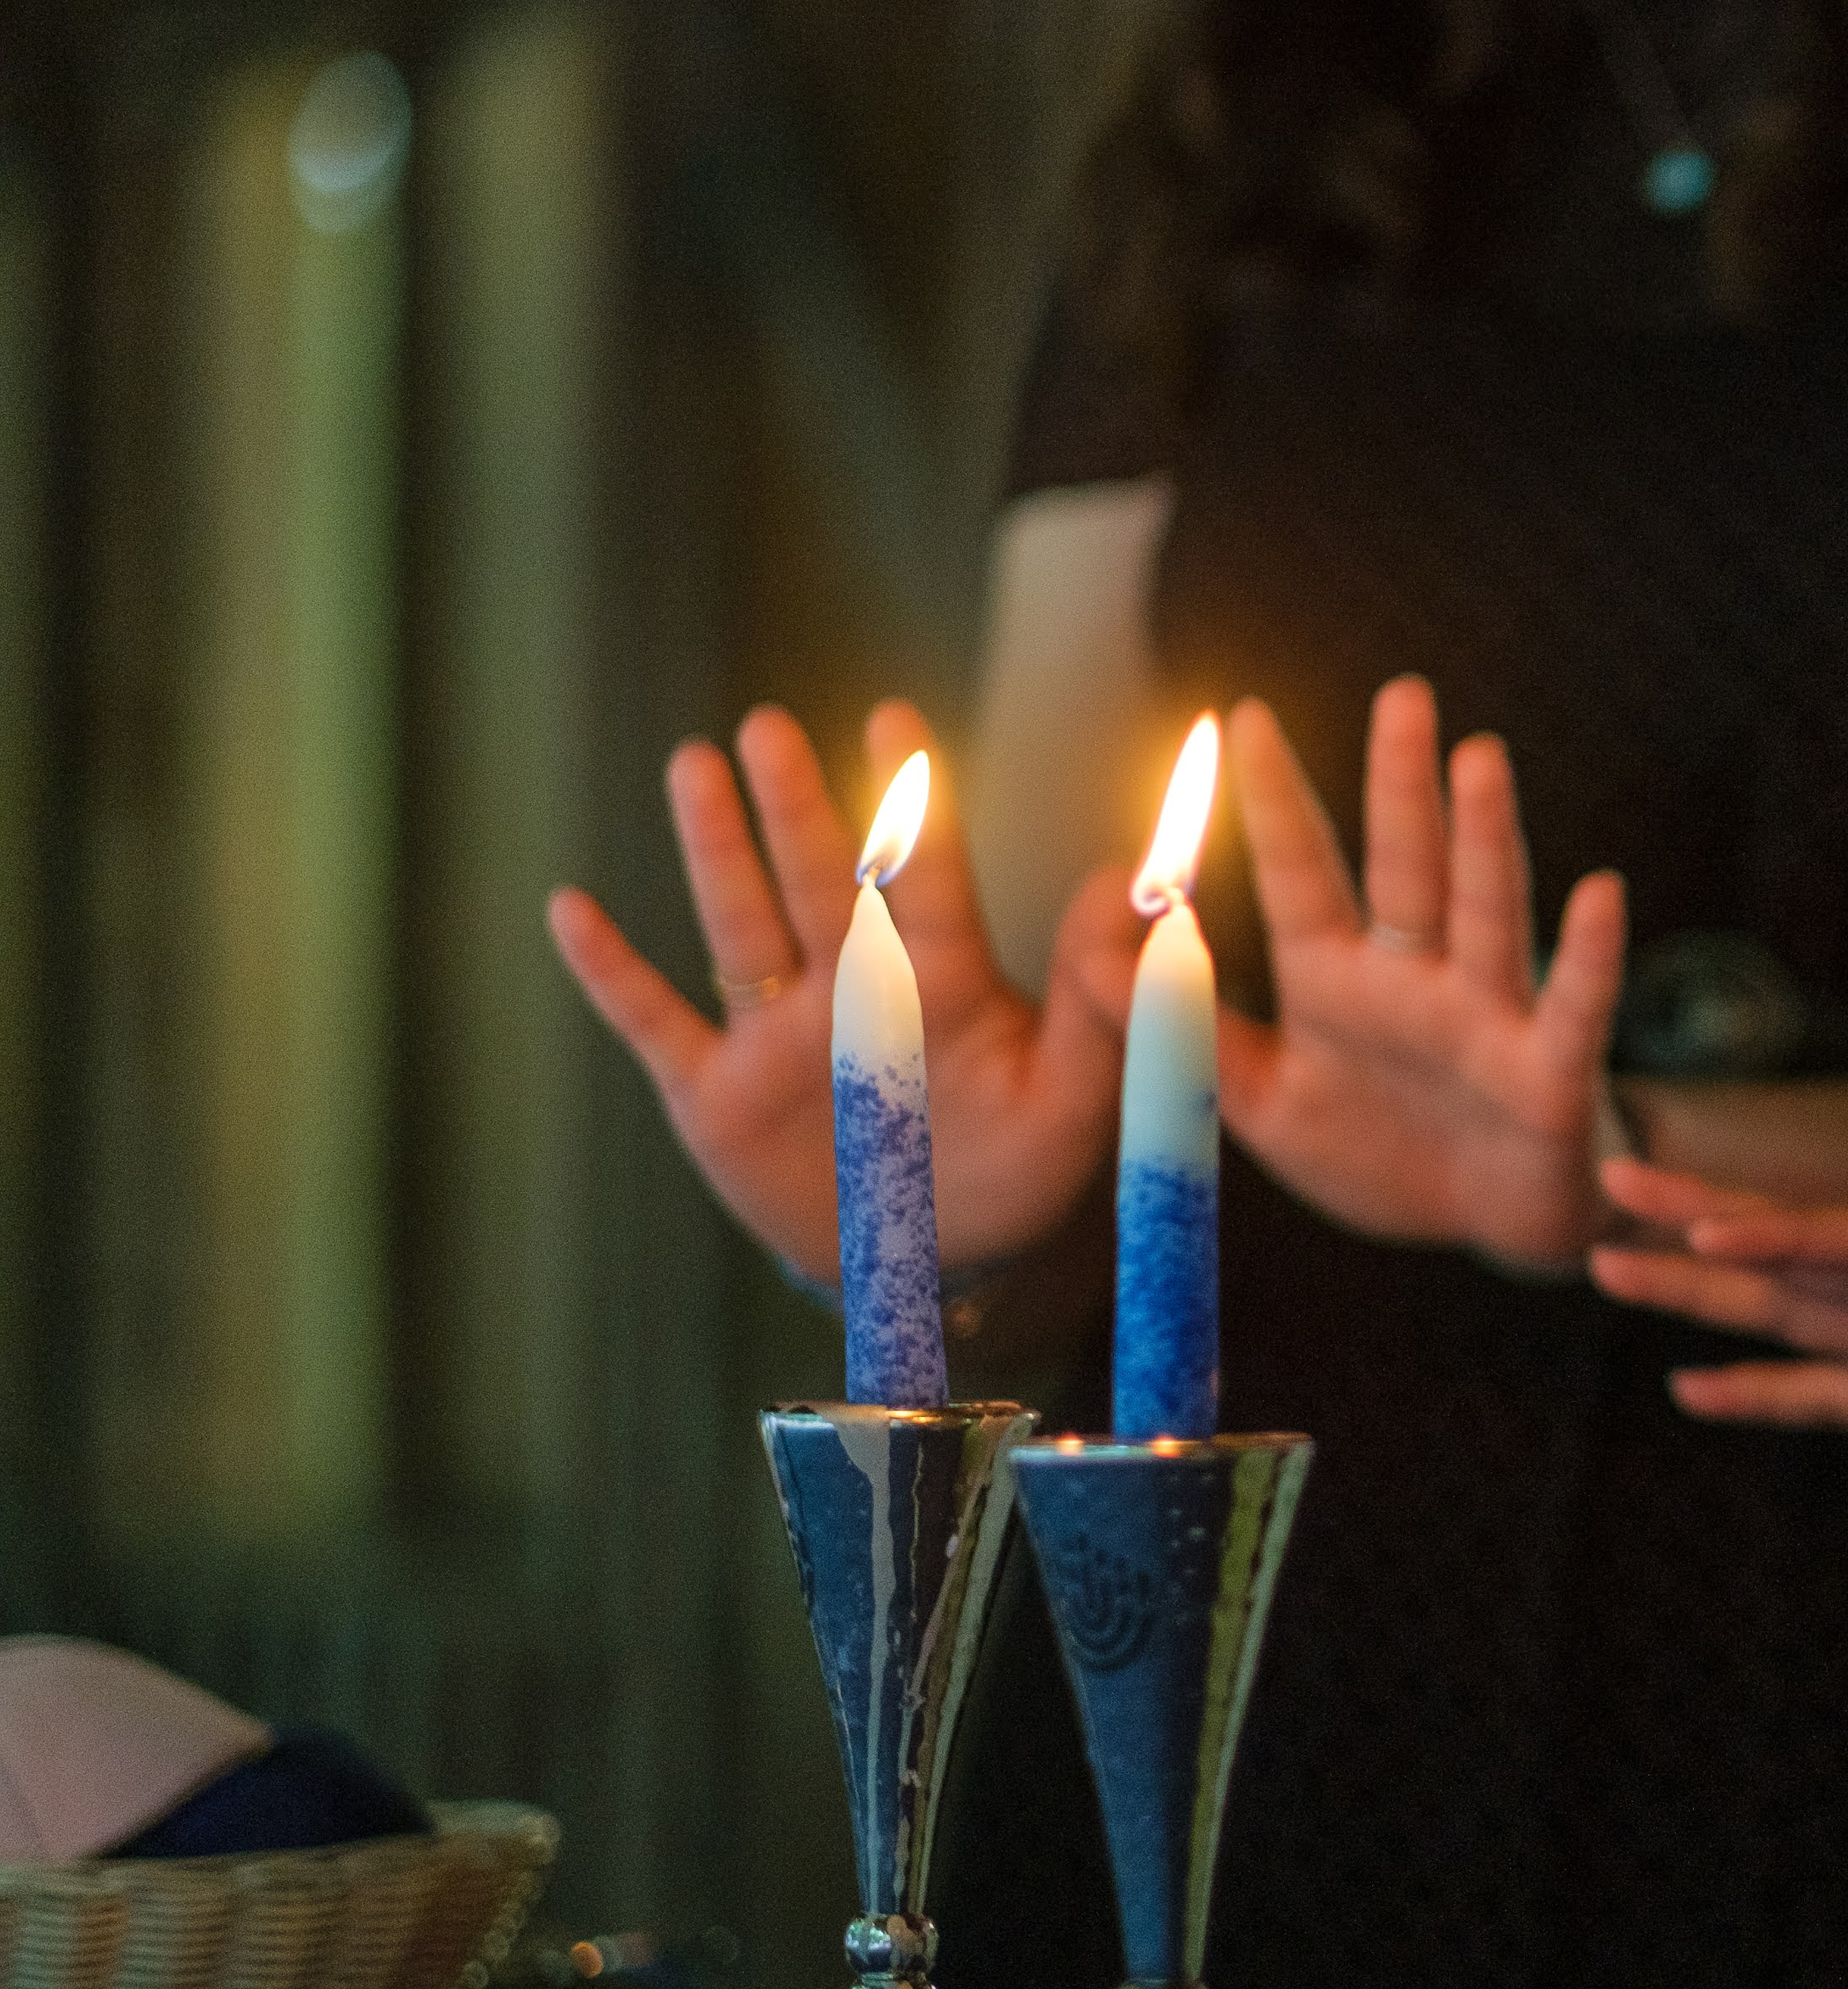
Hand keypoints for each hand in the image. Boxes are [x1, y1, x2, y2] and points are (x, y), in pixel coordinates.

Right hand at [547, 699, 1141, 1280]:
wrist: (942, 1268)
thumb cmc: (1022, 1172)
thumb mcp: (1078, 1094)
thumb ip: (1101, 996)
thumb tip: (1136, 888)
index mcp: (944, 982)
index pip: (924, 874)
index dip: (908, 801)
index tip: (891, 720)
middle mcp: (854, 990)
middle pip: (820, 882)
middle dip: (794, 807)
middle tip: (769, 725)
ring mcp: (779, 1038)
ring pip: (740, 925)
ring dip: (715, 850)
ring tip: (694, 764)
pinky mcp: (716, 1095)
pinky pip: (655, 1022)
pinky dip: (611, 971)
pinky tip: (570, 909)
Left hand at [1215, 681, 1628, 1268]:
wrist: (1485, 1224)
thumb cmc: (1380, 1149)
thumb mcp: (1263, 1103)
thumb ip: (1189, 1035)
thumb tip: (1096, 955)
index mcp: (1336, 980)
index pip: (1300, 874)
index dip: (1275, 802)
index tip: (1243, 718)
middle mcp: (1414, 979)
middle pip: (1404, 867)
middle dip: (1399, 784)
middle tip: (1401, 693)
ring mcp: (1486, 1017)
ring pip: (1484, 911)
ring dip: (1483, 837)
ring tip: (1480, 757)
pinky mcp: (1548, 1072)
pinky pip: (1571, 1007)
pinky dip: (1588, 954)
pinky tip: (1599, 895)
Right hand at [1586, 1159, 1847, 1458]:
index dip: (1785, 1236)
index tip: (1703, 1226)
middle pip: (1795, 1256)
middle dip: (1701, 1223)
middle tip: (1609, 1180)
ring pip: (1788, 1316)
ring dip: (1701, 1296)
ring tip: (1604, 1268)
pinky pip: (1829, 1396)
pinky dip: (1763, 1396)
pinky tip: (1691, 1391)